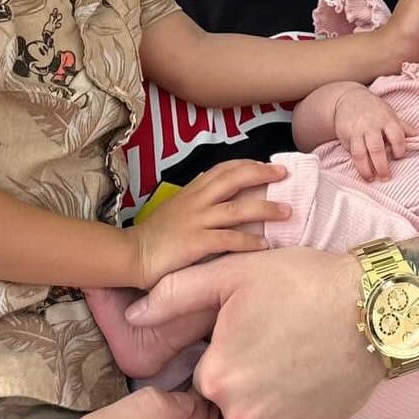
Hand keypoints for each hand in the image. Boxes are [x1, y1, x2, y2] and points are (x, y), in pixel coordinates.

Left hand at [126, 247, 382, 418]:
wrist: (372, 306)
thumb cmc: (300, 283)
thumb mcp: (232, 274)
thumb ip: (175, 294)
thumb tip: (131, 315)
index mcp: (217, 378)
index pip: (205, 373)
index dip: (225, 348)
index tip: (248, 328)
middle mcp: (244, 418)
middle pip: (230, 398)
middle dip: (245, 374)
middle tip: (275, 339)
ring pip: (261, 417)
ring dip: (271, 395)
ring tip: (297, 355)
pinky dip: (300, 412)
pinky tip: (312, 379)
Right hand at [131, 159, 290, 286]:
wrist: (131, 254)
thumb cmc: (154, 235)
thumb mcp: (176, 209)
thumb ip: (197, 200)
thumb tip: (216, 194)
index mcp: (192, 191)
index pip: (224, 168)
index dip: (248, 164)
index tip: (268, 164)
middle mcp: (197, 201)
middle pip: (235, 179)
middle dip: (262, 173)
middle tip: (285, 174)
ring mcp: (197, 221)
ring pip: (238, 209)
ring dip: (265, 208)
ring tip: (287, 211)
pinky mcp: (196, 243)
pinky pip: (228, 240)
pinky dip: (249, 241)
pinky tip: (265, 245)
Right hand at [334, 85, 409, 180]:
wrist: (348, 98)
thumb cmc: (373, 109)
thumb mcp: (390, 114)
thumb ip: (403, 127)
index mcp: (387, 120)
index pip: (396, 135)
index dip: (399, 148)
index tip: (398, 156)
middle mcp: (372, 126)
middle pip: (376, 147)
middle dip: (381, 165)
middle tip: (385, 178)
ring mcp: (358, 131)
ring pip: (361, 152)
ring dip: (366, 168)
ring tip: (371, 178)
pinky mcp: (347, 136)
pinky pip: (352, 152)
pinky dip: (357, 164)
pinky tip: (362, 172)